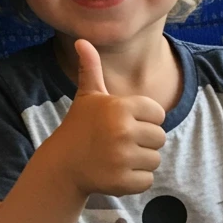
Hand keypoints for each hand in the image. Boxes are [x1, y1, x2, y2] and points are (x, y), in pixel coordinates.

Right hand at [45, 40, 165, 197]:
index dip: (144, 119)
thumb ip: (91, 67)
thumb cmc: (80, 125)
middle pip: (160, 137)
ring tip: (118, 156)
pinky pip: (148, 180)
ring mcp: (123, 158)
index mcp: (120, 107)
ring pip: (155, 160)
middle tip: (121, 142)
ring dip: (140, 161)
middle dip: (144, 141)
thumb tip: (82, 40)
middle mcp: (123, 131)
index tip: (124, 122)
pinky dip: (135, 180)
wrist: (63, 163)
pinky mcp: (123, 182)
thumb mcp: (88, 95)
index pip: (158, 113)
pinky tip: (117, 172)